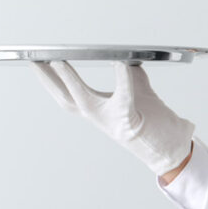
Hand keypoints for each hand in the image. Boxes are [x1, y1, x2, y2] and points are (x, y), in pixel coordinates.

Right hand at [31, 60, 194, 174]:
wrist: (172, 149)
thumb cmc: (156, 123)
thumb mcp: (140, 93)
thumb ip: (130, 76)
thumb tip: (127, 60)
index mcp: (98, 111)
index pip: (68, 94)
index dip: (51, 79)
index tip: (38, 61)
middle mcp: (100, 117)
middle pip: (65, 99)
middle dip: (47, 80)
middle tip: (34, 61)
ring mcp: (112, 121)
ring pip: (83, 100)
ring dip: (70, 81)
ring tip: (59, 61)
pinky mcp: (131, 121)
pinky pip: (124, 98)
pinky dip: (122, 80)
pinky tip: (120, 64)